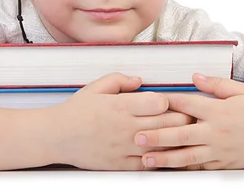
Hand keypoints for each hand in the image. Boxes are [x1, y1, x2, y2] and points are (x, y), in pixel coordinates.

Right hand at [53, 73, 193, 170]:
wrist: (57, 136)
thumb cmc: (76, 111)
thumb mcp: (96, 87)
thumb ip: (120, 80)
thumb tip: (139, 80)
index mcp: (121, 106)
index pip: (160, 102)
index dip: (169, 100)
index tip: (169, 100)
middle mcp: (126, 127)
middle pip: (167, 123)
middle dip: (181, 119)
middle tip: (186, 116)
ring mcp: (124, 147)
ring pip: (162, 145)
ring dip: (175, 140)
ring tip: (180, 134)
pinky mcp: (120, 164)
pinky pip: (148, 164)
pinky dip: (159, 159)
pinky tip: (163, 152)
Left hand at [134, 74, 243, 169]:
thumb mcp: (241, 91)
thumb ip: (216, 84)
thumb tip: (194, 77)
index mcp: (219, 110)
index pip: (186, 104)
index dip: (165, 102)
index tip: (146, 101)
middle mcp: (217, 132)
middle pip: (180, 133)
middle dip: (156, 136)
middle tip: (135, 137)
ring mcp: (220, 150)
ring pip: (187, 156)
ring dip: (164, 158)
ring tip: (145, 160)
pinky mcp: (225, 164)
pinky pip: (200, 167)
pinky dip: (183, 168)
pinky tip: (169, 169)